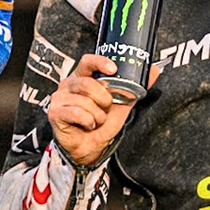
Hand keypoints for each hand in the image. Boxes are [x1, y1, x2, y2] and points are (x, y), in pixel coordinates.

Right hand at [47, 54, 144, 168]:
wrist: (91, 147)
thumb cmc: (101, 123)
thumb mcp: (121, 103)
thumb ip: (135, 86)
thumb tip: (154, 70)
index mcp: (82, 78)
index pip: (87, 62)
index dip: (99, 63)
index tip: (113, 69)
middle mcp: (69, 85)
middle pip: (87, 83)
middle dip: (104, 99)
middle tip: (106, 108)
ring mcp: (60, 98)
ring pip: (84, 101)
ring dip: (97, 115)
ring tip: (96, 120)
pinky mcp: (55, 113)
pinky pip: (76, 113)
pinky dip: (87, 121)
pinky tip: (87, 125)